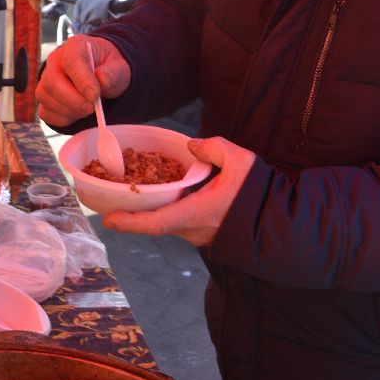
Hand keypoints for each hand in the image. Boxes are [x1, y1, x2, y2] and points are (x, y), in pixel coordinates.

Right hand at [36, 34, 129, 126]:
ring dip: (70, 110)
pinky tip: (77, 114)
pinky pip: (46, 113)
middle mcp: (55, 61)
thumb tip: (102, 79)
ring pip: (46, 98)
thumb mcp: (119, 67)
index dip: (82, 80)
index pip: (71, 61)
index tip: (95, 96)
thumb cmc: (108, 68)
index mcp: (75, 47)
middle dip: (74, 100)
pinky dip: (62, 119)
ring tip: (88, 109)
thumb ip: (113, 73)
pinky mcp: (44, 98)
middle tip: (92, 108)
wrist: (101, 74)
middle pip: (52, 81)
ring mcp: (46, 80)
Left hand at [103, 137, 256, 246]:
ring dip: (141, 213)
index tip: (109, 220)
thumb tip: (191, 146)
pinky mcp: (198, 232)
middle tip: (104, 204)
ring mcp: (195, 234)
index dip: (131, 222)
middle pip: (153, 224)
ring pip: (161, 224)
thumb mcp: (240, 161)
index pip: (158, 223)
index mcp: (198, 213)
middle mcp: (192, 229)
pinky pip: (172, 222)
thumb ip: (214, 148)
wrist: (275, 219)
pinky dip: (157, 211)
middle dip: (128, 216)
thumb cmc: (259, 191)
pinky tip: (149, 195)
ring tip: (121, 195)